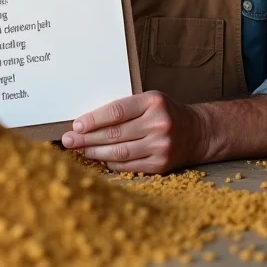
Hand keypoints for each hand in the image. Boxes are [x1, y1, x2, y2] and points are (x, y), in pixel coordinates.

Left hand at [60, 91, 206, 173]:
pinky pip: (129, 165)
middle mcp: (158, 124)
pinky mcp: (161, 164)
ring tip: (79, 150)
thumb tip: (88, 120)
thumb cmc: (165, 112)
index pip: (116, 112)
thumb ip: (125, 108)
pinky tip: (99, 158)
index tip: (76, 124)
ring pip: (120, 152)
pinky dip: (111, 162)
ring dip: (95, 152)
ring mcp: (161, 146)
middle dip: (87, 138)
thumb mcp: (149, 100)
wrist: (197, 132)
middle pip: (115, 134)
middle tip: (68, 140)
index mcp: (153, 102)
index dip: (93, 119)